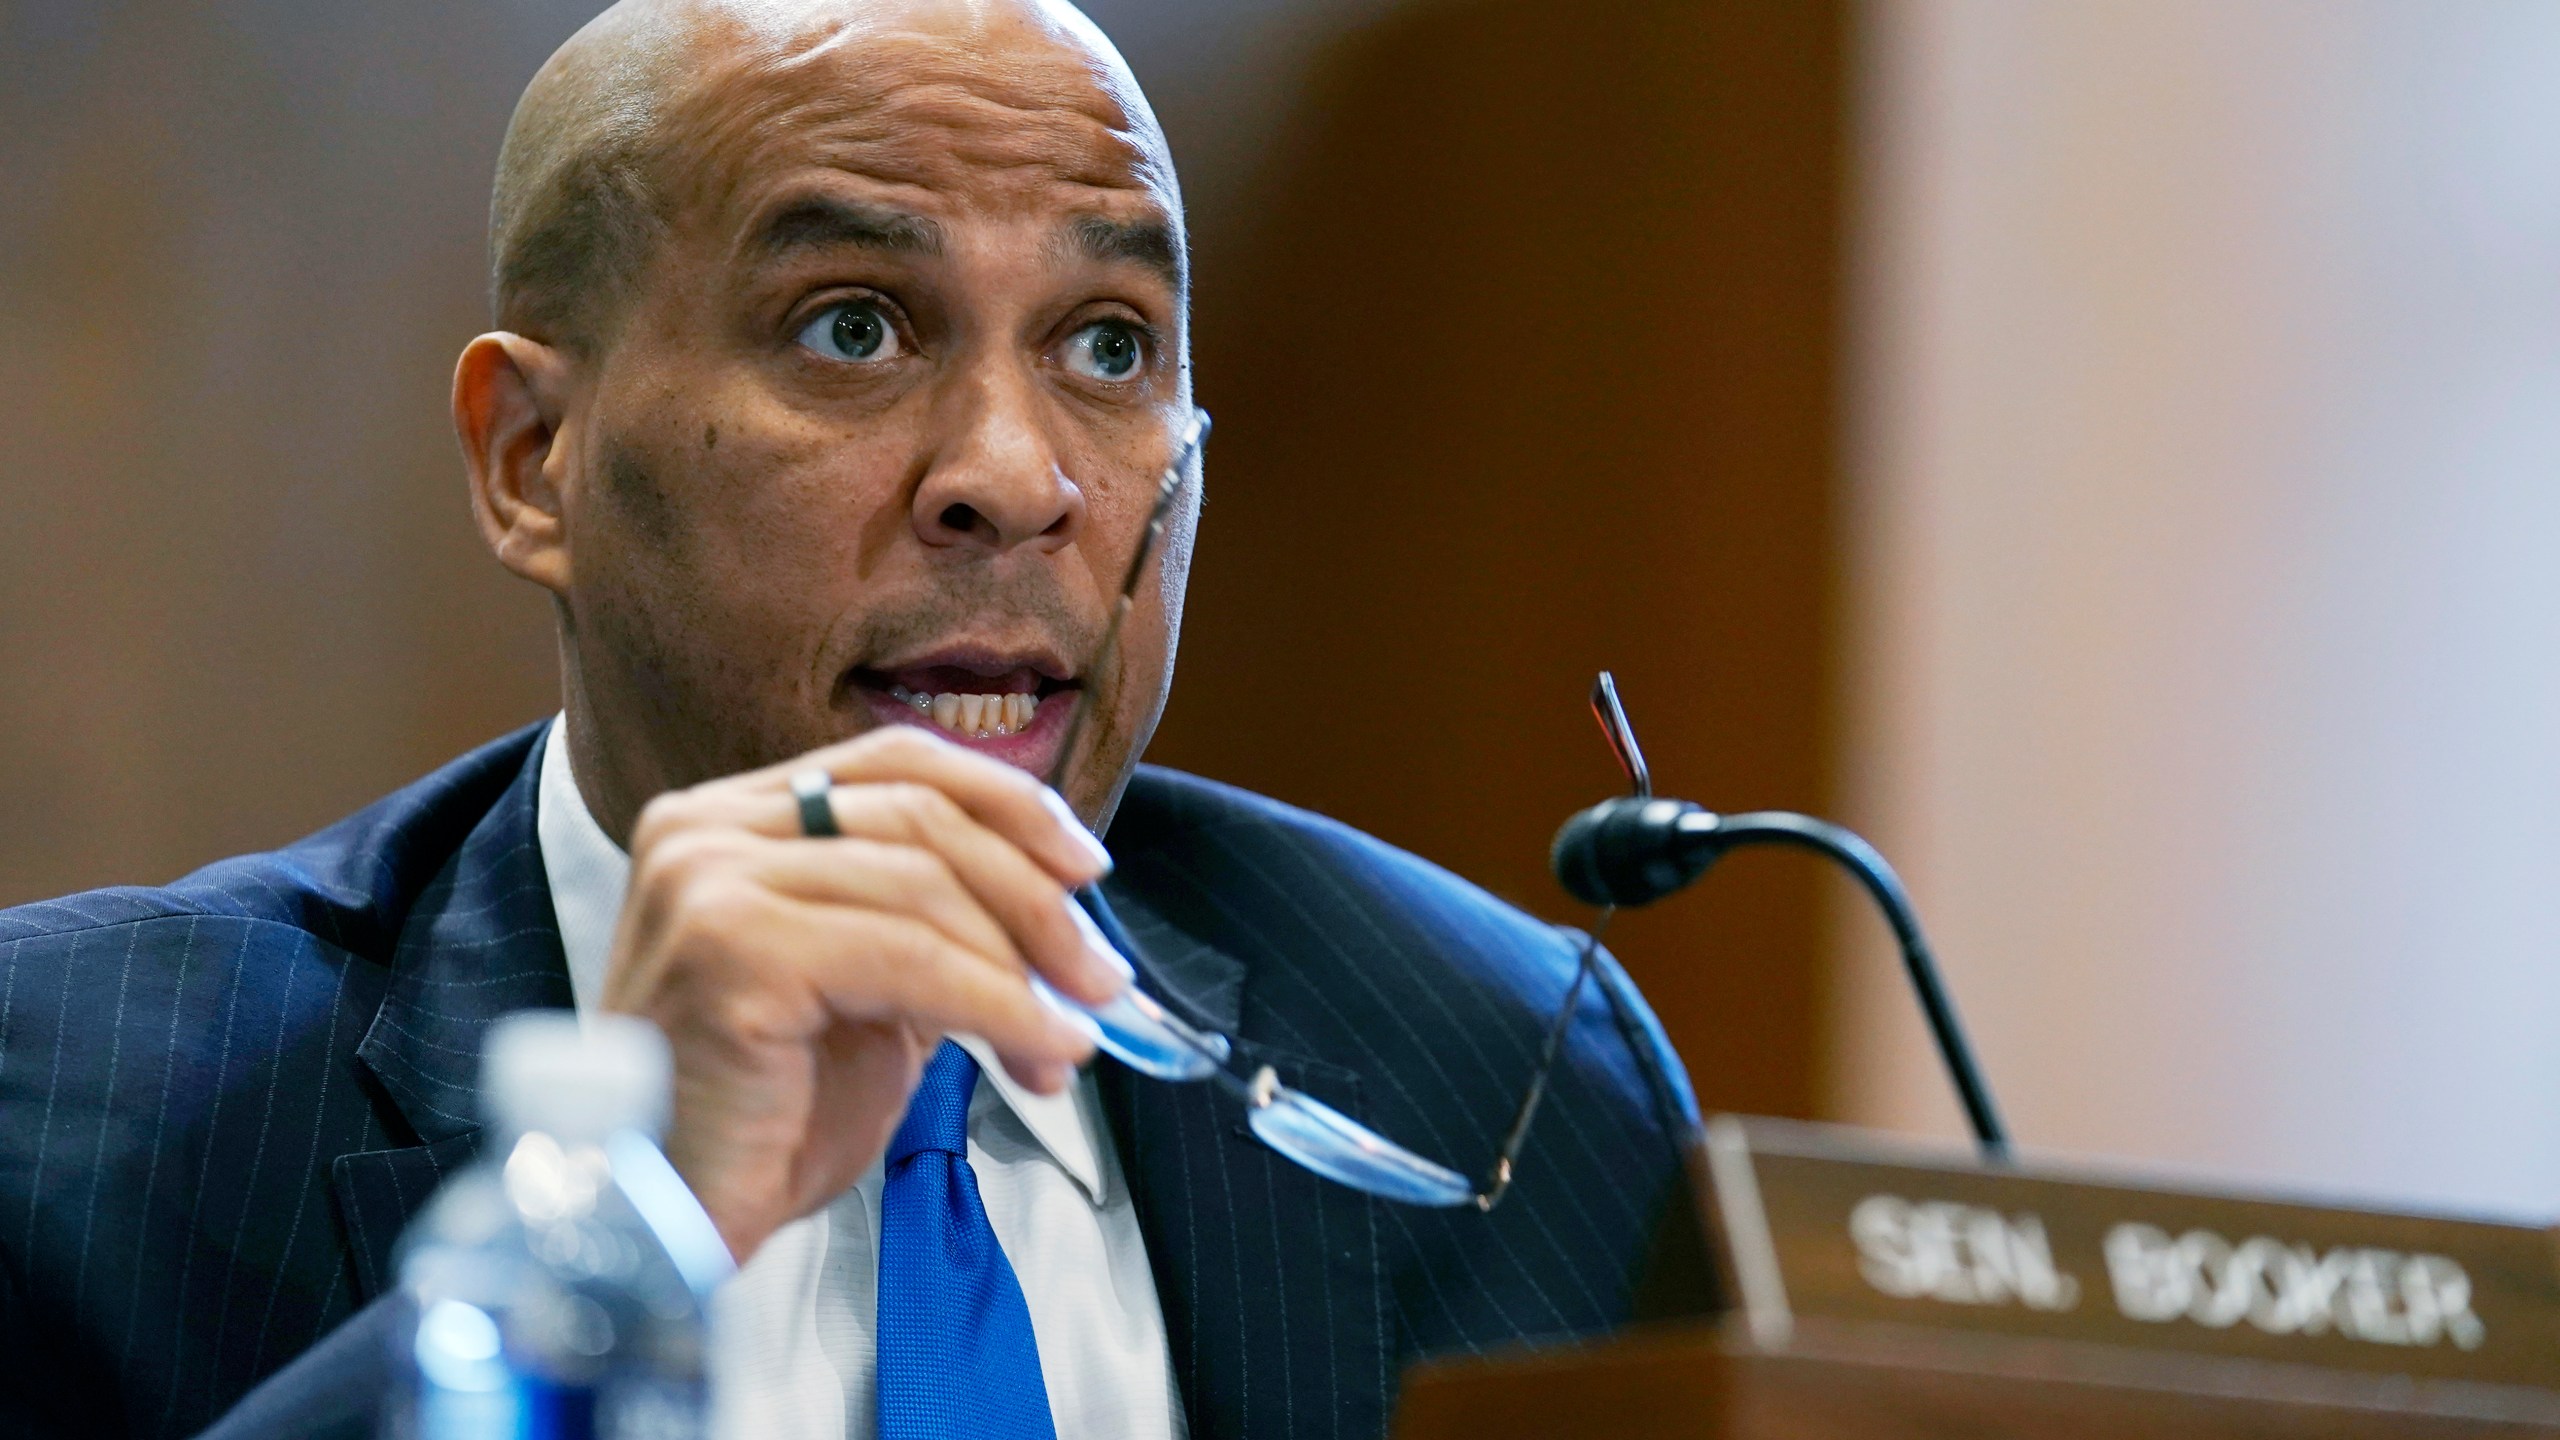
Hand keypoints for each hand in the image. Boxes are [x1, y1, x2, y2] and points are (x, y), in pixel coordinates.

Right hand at [598, 725, 1125, 1260]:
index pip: (896, 762)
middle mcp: (705, 829)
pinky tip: (1043, 1048)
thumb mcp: (865, 988)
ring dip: (1025, 965)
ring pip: (924, 887)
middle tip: (1101, 977)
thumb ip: (931, 924)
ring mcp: (710, 881)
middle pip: (921, 815)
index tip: (1085, 868)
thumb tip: (1062, 909)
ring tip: (1074, 1033)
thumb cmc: (761, 1113)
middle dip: (1036, 896)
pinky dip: (999, 1004)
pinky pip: (910, 959)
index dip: (1007, 803)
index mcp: (729, 817)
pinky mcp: (734, 950)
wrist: (666, 1215)